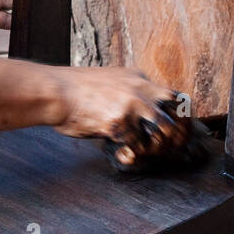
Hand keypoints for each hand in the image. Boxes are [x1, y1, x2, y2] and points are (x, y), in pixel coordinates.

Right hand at [54, 67, 192, 164]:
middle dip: (178, 136)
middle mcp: (140, 89)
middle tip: (169, 150)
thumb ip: (125, 92)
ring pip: (164, 132)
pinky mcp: (119, 122)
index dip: (180, 119)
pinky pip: (137, 147)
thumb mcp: (107, 80)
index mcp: (138, 78)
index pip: (175, 97)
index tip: (176, 134)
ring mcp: (132, 105)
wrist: (53, 91)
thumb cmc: (72, 91)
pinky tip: (120, 154)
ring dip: (157, 149)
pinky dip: (131, 156)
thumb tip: (135, 114)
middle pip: (179, 114)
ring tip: (142, 153)